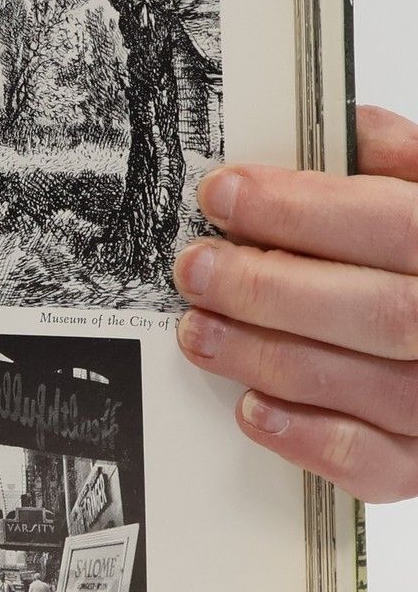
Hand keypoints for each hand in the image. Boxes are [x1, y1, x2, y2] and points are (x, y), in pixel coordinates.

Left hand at [176, 104, 417, 502]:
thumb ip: (401, 161)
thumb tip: (344, 125)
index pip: (395, 225)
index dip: (302, 209)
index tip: (221, 194)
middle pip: (380, 312)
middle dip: (270, 287)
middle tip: (194, 268)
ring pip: (370, 387)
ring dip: (267, 355)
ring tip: (197, 330)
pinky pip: (377, 466)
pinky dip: (307, 436)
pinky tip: (251, 406)